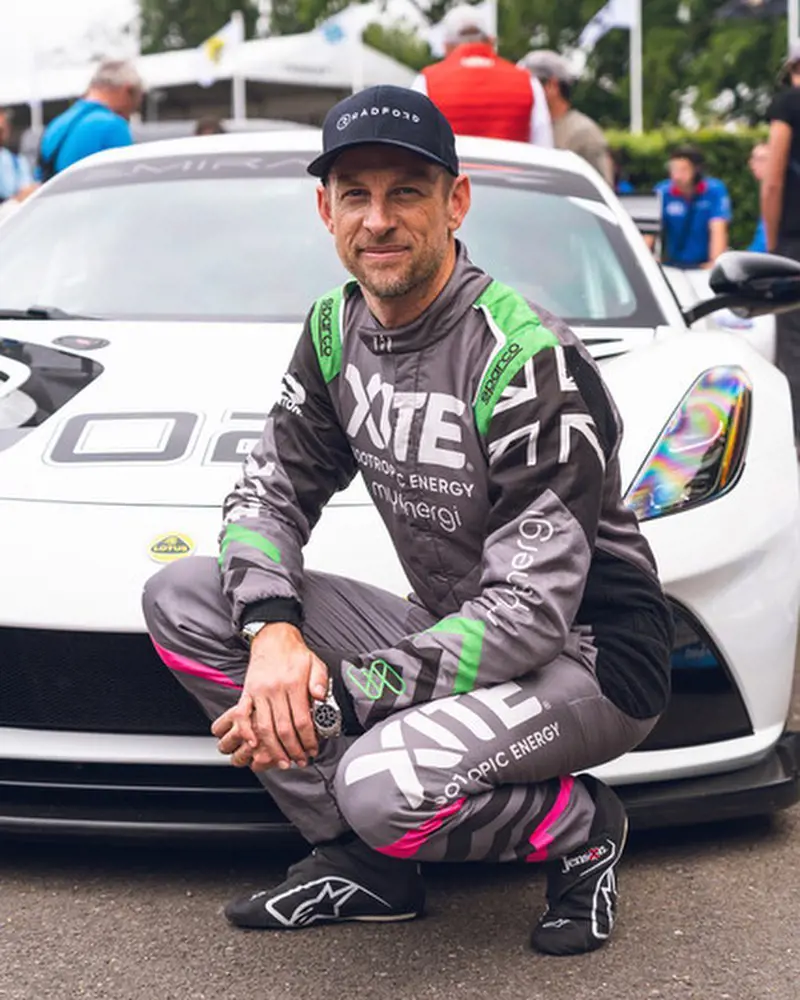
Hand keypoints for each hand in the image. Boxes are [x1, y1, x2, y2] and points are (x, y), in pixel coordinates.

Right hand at [214, 623, 328, 772]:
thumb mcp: (315, 662)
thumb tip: (322, 698)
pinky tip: (254, 745)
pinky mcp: (247, 693)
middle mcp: (275, 689)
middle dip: (293, 749)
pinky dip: (247, 732)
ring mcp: (259, 692)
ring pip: (264, 727)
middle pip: (283, 728)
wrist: (272, 638)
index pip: (302, 719)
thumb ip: (320, 680)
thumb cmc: (294, 654)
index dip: (308, 739)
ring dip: (273, 748)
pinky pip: (243, 716)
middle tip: (300, 760)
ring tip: (283, 760)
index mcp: (294, 683)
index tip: (312, 749)